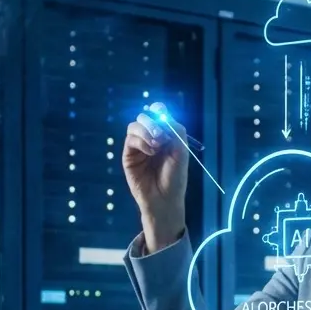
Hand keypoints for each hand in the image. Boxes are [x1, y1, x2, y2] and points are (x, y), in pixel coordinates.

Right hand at [122, 102, 188, 250]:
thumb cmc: (175, 179)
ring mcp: (138, 147)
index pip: (157, 115)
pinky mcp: (129, 156)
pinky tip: (150, 151)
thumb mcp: (181, 153)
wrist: (165, 199)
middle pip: (144, 117)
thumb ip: (177, 132)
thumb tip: (164, 116)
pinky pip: (130, 140)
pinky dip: (141, 141)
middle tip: (161, 136)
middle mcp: (150, 139)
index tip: (160, 112)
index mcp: (164, 136)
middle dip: (152, 122)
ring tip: (157, 145)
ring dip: (146, 131)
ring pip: (134, 126)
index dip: (158, 110)